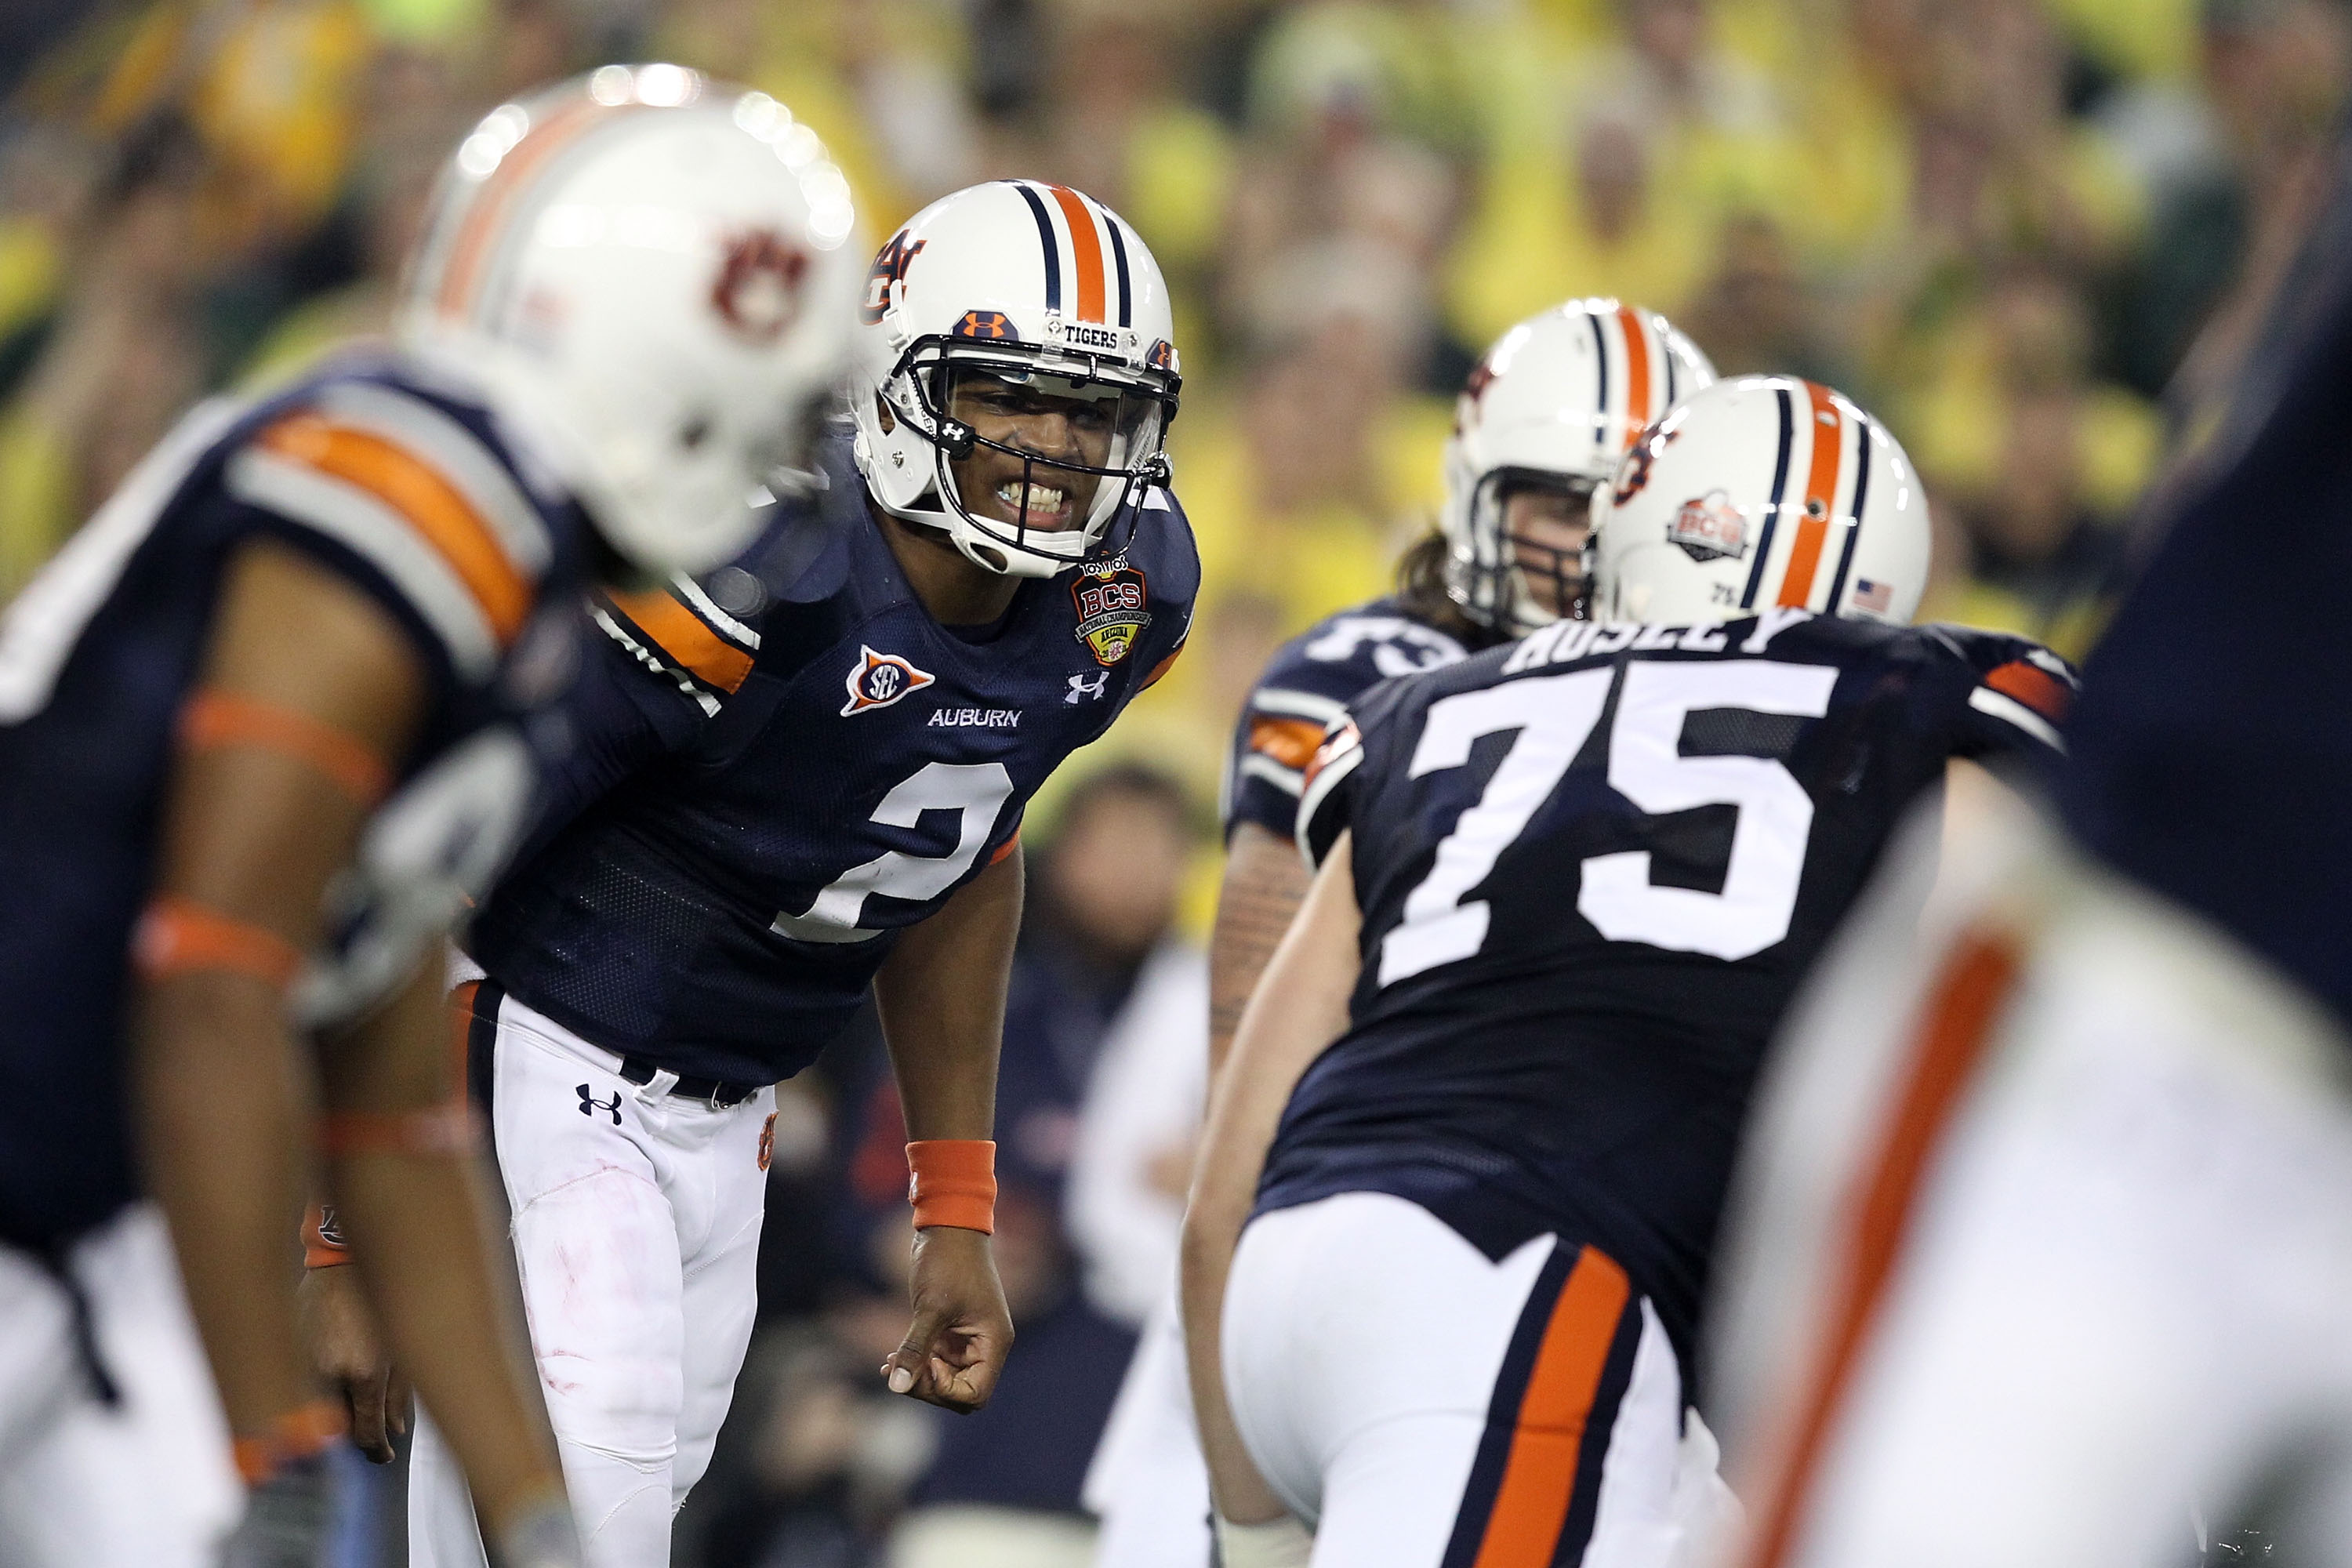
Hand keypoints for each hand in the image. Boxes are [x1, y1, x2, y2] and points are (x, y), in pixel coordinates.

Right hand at [297, 1264, 409, 1461]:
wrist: (345, 1264)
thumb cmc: (381, 1301)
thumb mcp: (403, 1347)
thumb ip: (399, 1394)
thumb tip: (393, 1431)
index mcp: (365, 1372)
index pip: (366, 1430)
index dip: (376, 1450)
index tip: (383, 1457)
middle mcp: (331, 1373)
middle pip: (336, 1428)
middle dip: (353, 1437)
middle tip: (368, 1440)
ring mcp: (304, 1366)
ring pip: (316, 1411)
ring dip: (331, 1419)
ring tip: (347, 1414)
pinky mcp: (288, 1356)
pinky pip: (301, 1390)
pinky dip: (313, 1398)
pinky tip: (326, 1392)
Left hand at [880, 1226, 1012, 1412]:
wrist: (947, 1224)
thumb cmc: (947, 1261)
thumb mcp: (930, 1307)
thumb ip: (915, 1349)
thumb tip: (895, 1387)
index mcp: (993, 1342)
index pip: (975, 1393)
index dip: (945, 1390)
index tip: (923, 1366)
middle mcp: (985, 1345)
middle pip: (960, 1392)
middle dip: (929, 1388)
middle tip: (899, 1369)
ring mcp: (968, 1340)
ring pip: (946, 1380)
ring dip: (918, 1378)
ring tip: (889, 1364)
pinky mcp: (952, 1332)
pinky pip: (936, 1363)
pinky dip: (916, 1364)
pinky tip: (891, 1358)